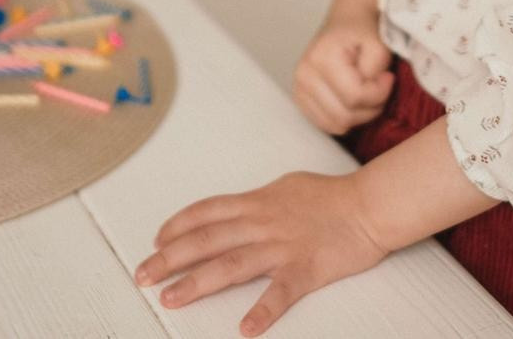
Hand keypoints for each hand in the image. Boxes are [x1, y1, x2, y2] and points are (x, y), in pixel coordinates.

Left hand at [136, 171, 389, 335]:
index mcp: (258, 202)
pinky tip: (245, 329)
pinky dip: (263, 311)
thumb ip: (259, 202)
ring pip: (232, 264)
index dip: (177, 227)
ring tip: (171, 299)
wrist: (370, 204)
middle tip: (143, 275)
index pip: (207, 212)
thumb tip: (236, 211)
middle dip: (170, 258)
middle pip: (207, 239)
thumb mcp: (286, 187)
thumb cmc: (331, 196)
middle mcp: (264, 222)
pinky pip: (280, 293)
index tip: (156, 242)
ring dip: (197, 283)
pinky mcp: (306, 269)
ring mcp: (283, 246)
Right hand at [293, 15, 392, 135]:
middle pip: (343, 116)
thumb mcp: (379, 44)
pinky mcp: (300, 99)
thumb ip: (376, 70)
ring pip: (335, 125)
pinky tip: (353, 100)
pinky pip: (326, 124)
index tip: (388, 77)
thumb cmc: (362, 31)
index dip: (379, 93)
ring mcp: (298, 89)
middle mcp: (304, 75)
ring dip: (358, 115)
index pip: (354, 97)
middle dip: (370, 107)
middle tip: (379, 87)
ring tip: (367, 93)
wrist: (347, 20)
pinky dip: (344, 118)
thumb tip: (370, 94)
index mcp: (321, 58)